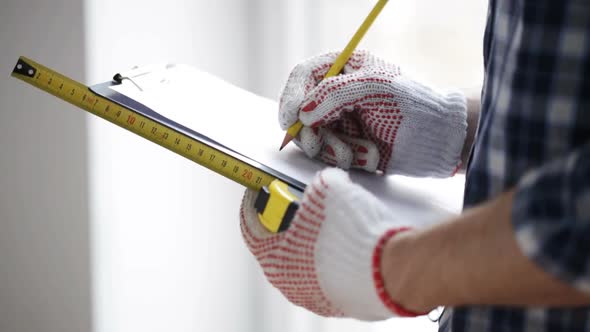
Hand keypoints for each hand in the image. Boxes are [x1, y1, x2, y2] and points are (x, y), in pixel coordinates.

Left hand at [240, 168, 424, 319]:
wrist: (393, 268)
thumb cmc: (355, 234)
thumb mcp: (330, 190)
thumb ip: (319, 185)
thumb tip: (325, 182)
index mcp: (274, 257)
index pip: (251, 227)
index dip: (255, 204)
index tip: (261, 193)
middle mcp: (290, 283)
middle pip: (280, 245)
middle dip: (289, 221)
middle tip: (303, 204)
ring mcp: (316, 297)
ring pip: (307, 262)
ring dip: (314, 241)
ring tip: (332, 222)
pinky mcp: (341, 304)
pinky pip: (331, 276)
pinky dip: (334, 259)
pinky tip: (350, 243)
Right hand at [279, 51, 467, 176]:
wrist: (440, 140)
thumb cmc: (414, 105)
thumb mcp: (372, 88)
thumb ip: (333, 94)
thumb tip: (301, 113)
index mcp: (344, 68)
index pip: (303, 76)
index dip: (291, 97)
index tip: (290, 120)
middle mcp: (338, 94)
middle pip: (301, 112)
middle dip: (311, 133)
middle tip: (319, 146)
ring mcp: (342, 120)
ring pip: (314, 137)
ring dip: (334, 150)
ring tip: (364, 153)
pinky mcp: (348, 144)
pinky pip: (331, 155)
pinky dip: (350, 159)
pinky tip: (372, 156)